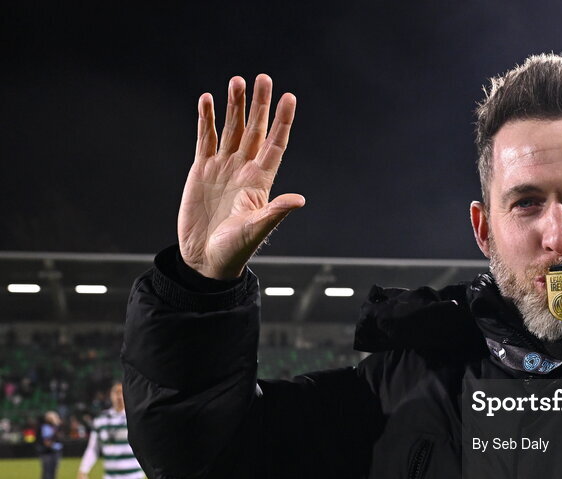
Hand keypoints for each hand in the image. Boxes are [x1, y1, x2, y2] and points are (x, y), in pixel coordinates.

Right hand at [178, 74, 304, 279]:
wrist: (205, 258)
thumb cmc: (234, 248)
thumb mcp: (257, 230)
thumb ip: (275, 212)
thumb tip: (300, 200)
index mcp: (261, 182)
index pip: (276, 144)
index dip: (283, 121)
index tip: (289, 98)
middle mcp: (245, 169)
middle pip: (255, 130)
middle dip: (260, 105)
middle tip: (263, 78)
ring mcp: (223, 167)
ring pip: (231, 129)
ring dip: (234, 106)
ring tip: (236, 81)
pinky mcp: (202, 170)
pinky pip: (205, 138)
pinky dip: (206, 119)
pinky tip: (207, 100)